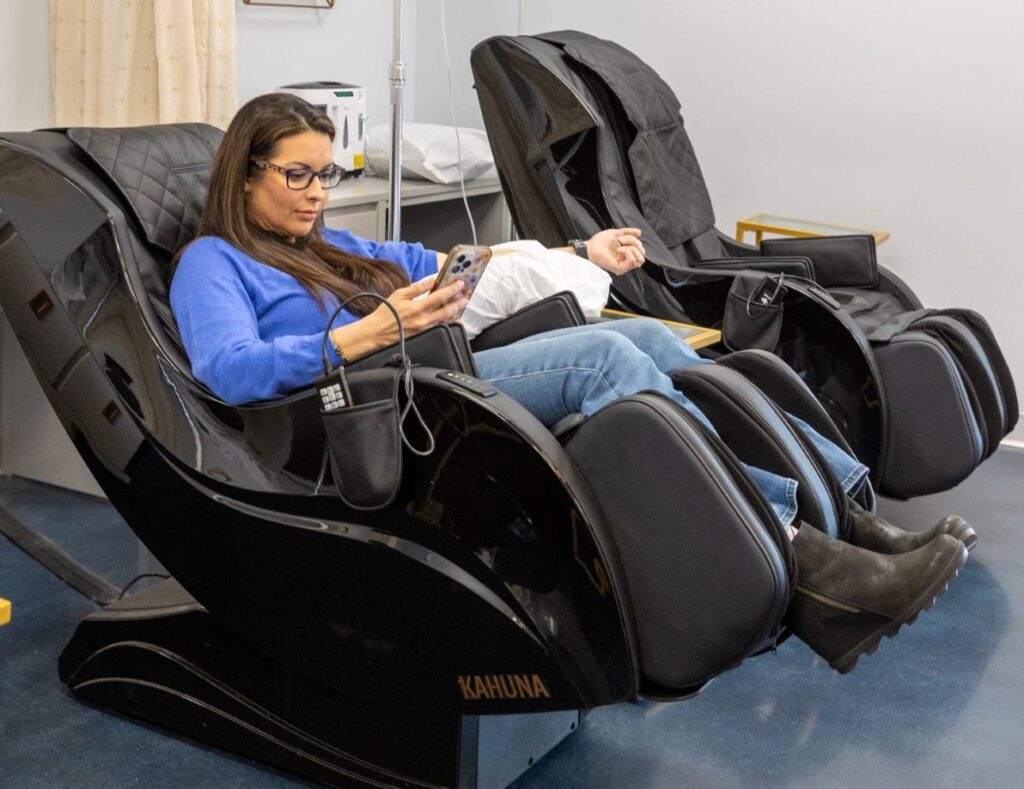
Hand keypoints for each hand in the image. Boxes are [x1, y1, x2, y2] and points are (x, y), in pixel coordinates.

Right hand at [331, 276, 466, 358]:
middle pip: (447, 310)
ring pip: (446, 320)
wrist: (375, 333)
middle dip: (459, 301)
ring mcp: (424, 329)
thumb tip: (432, 279)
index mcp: (417, 307)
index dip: (452, 289)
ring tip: (462, 304)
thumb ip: (418, 287)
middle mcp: (423, 320)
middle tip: (466, 295)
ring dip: (456, 311)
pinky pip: (439, 327)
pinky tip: (452, 317)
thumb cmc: (385, 313)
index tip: (460, 283)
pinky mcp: (423, 335)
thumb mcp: (400, 295)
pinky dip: (448, 321)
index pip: (440, 296)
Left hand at [584, 228, 645, 274]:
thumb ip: (628, 232)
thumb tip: (639, 232)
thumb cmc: (599, 242)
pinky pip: (632, 260)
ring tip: (619, 246)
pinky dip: (627, 252)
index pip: (639, 249)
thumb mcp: (616, 233)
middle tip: (621, 241)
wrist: (591, 247)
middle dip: (633, 242)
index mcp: (625, 252)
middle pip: (641, 252)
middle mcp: (625, 259)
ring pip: (639, 257)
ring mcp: (623, 264)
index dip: (634, 240)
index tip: (623, 237)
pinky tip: (619, 250)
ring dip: (630, 247)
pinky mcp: (621, 268)